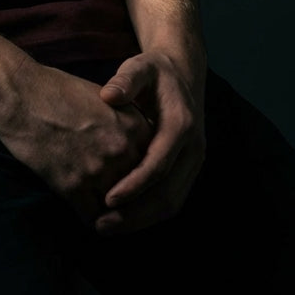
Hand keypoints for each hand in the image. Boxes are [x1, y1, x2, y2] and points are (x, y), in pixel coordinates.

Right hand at [0, 61, 153, 226]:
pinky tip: (87, 214)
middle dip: (131, 197)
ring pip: (118, 208)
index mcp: (134, 126)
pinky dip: (91, 220)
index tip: (135, 182)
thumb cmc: (55, 90)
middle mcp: (122, 150)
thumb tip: (136, 147)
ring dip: (113, 213)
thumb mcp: (103, 98)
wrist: (17, 93)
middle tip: (124, 205)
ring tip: (108, 216)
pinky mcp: (72, 186)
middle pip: (138, 188)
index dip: (144, 175)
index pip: (153, 165)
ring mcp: (98, 169)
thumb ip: (125, 123)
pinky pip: (92, 217)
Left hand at [95, 50, 205, 234]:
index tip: (107, 198)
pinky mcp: (188, 169)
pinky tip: (122, 219)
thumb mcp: (140, 67)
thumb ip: (126, 80)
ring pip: (172, 202)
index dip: (133, 185)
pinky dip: (148, 214)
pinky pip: (172, 199)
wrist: (183, 72)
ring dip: (141, 220)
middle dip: (135, 213)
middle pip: (168, 193)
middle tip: (101, 225)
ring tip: (107, 227)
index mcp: (181, 125)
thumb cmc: (154, 71)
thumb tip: (108, 95)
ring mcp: (193, 161)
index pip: (158, 165)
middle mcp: (193, 148)